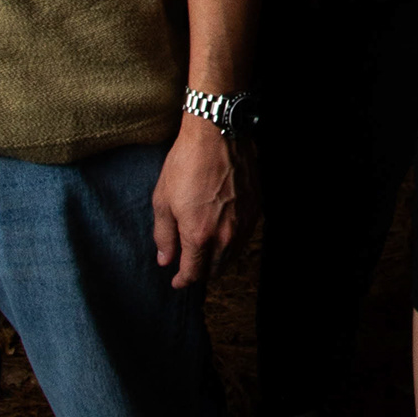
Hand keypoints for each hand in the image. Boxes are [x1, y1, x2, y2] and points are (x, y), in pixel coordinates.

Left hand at [152, 119, 252, 288]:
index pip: (192, 272)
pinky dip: (232, 244)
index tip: (176, 282)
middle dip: (200, 273)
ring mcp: (243, 223)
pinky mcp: (255, 210)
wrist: (218, 134)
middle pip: (214, 270)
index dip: (182, 281)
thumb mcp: (163, 200)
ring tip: (205, 254)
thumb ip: (164, 235)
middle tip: (189, 268)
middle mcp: (225, 235)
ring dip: (217, 260)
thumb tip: (165, 259)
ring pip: (231, 256)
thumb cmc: (186, 163)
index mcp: (198, 235)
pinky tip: (222, 235)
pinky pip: (243, 238)